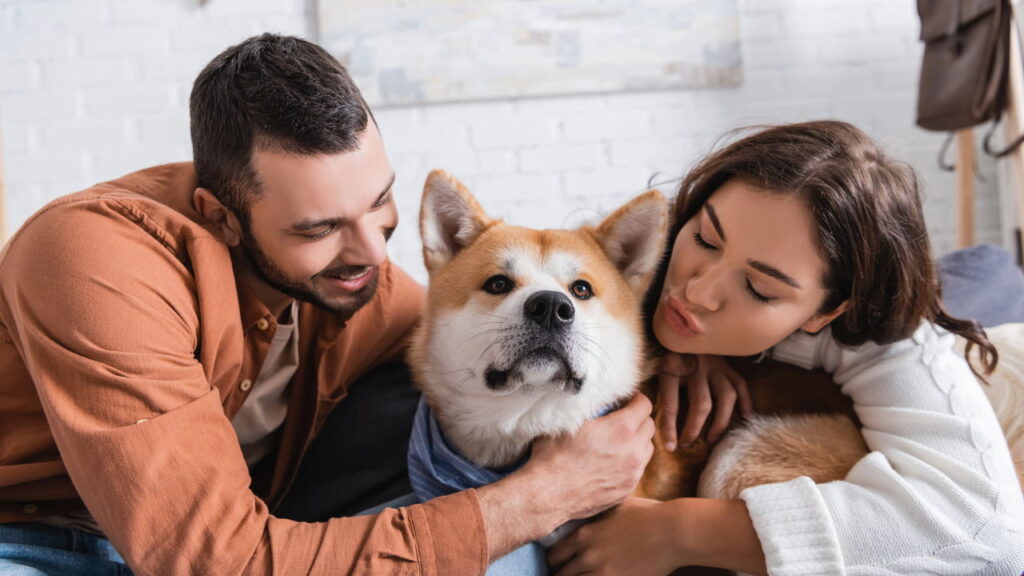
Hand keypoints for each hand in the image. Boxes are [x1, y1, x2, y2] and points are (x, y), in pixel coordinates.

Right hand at [525, 393, 655, 521]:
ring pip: (647, 449)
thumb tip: (600, 398)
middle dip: (639, 418)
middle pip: (649, 426)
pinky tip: (614, 461)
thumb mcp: (569, 420)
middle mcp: (632, 451)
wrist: (548, 494)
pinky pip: (638, 469)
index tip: (628, 399)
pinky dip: (631, 461)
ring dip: (638, 441)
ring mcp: (632, 473)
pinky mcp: (626, 490)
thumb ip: (592, 407)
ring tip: (620, 440)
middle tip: (622, 418)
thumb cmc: (554, 456)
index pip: (644, 405)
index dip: (637, 398)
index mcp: (621, 429)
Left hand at [547, 497, 681, 575]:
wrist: (674, 531)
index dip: (555, 560)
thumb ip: (594, 515)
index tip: (560, 563)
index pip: (553, 555)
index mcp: (584, 535)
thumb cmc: (648, 514)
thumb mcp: (613, 506)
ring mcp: (603, 573)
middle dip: (563, 575)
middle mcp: (588, 556)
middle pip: (561, 575)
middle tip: (569, 573)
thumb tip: (582, 513)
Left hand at [657, 353, 752, 450]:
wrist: (679, 322)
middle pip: (701, 404)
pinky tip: (745, 418)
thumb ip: (656, 386)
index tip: (671, 448)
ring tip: (712, 438)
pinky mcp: (728, 364)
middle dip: (694, 429)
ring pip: (725, 398)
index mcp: (673, 366)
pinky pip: (740, 385)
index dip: (670, 429)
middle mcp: (696, 366)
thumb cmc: (664, 350)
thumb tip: (651, 418)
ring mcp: (715, 365)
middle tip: (688, 444)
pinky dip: (746, 402)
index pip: (671, 404)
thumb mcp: (654, 364)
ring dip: (720, 422)